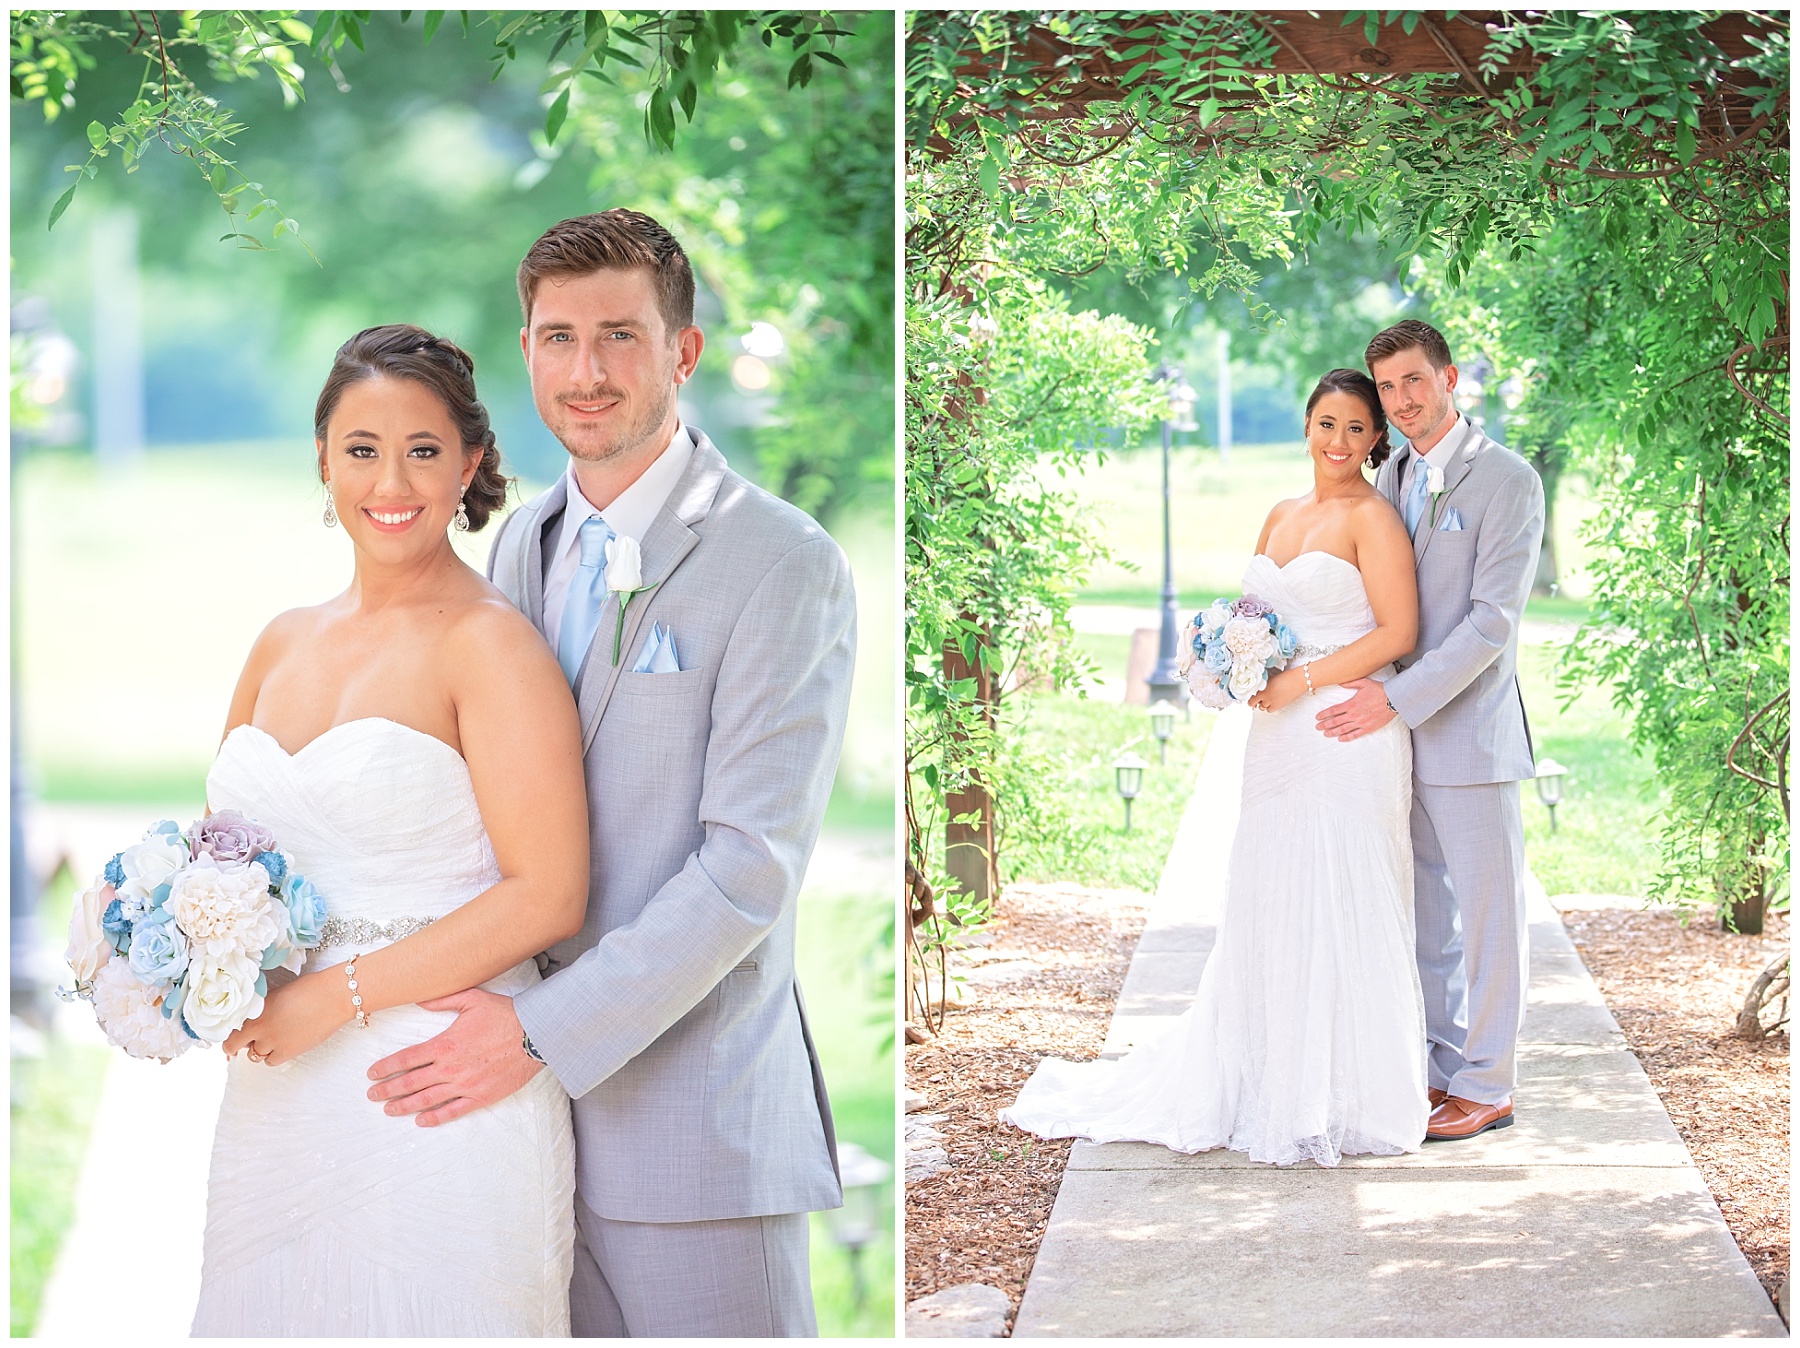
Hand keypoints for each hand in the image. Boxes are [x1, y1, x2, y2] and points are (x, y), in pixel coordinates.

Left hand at [223, 970, 346, 1065]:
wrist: (333, 997)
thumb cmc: (309, 990)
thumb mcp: (277, 995)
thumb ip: (261, 1011)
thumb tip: (251, 1025)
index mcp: (254, 1010)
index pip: (229, 1030)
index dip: (229, 1036)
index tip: (232, 1039)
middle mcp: (259, 1027)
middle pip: (234, 1047)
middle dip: (238, 1046)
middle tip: (247, 1043)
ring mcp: (272, 1041)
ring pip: (255, 1055)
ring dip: (261, 1048)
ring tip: (277, 1036)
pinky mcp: (287, 1052)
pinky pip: (271, 1061)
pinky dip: (275, 1055)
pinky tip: (286, 1043)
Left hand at [365, 987, 541, 1126]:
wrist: (536, 1034)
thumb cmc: (506, 1015)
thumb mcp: (472, 999)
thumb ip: (443, 1000)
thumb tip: (419, 999)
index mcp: (445, 1043)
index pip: (407, 1059)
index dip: (386, 1067)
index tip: (372, 1073)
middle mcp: (451, 1067)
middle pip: (410, 1082)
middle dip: (387, 1089)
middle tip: (372, 1095)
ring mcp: (465, 1084)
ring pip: (427, 1100)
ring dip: (404, 1106)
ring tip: (388, 1110)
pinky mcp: (481, 1096)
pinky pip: (453, 1111)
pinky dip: (435, 1118)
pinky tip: (421, 1121)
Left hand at [1248, 668, 1304, 712]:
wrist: (1298, 680)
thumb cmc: (1286, 676)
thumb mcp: (1271, 678)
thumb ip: (1263, 684)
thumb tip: (1258, 688)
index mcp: (1262, 687)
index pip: (1250, 697)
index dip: (1250, 698)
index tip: (1252, 697)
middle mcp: (1265, 696)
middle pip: (1254, 703)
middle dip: (1256, 702)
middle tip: (1258, 699)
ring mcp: (1271, 702)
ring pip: (1262, 707)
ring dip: (1263, 704)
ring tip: (1269, 698)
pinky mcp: (1278, 706)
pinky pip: (1269, 710)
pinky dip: (1270, 708)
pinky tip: (1273, 702)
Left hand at [1314, 677, 1396, 741]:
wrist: (1394, 699)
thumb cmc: (1380, 690)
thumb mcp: (1364, 683)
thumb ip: (1350, 683)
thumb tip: (1340, 682)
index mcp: (1351, 704)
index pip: (1333, 710)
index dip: (1324, 714)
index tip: (1317, 717)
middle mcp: (1354, 714)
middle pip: (1335, 721)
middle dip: (1325, 725)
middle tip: (1317, 727)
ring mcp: (1361, 722)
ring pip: (1343, 729)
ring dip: (1333, 732)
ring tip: (1326, 734)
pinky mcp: (1368, 728)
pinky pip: (1355, 734)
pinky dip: (1347, 737)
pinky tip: (1340, 738)